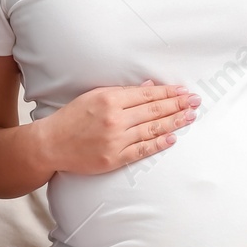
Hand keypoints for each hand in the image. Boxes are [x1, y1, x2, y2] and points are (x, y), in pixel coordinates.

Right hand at [38, 80, 198, 174]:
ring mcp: (115, 140)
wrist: (51, 144)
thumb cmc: (72, 118)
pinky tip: (173, 138)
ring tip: (190, 117)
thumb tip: (149, 87)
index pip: (147, 95)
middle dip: (178, 104)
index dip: (168, 92)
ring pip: (152, 129)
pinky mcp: (114, 159)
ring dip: (174, 122)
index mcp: (109, 99)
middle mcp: (114, 119)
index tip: (183, 90)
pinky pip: (142, 150)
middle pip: (154, 111)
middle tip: (195, 101)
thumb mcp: (94, 96)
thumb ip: (123, 93)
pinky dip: (159, 144)